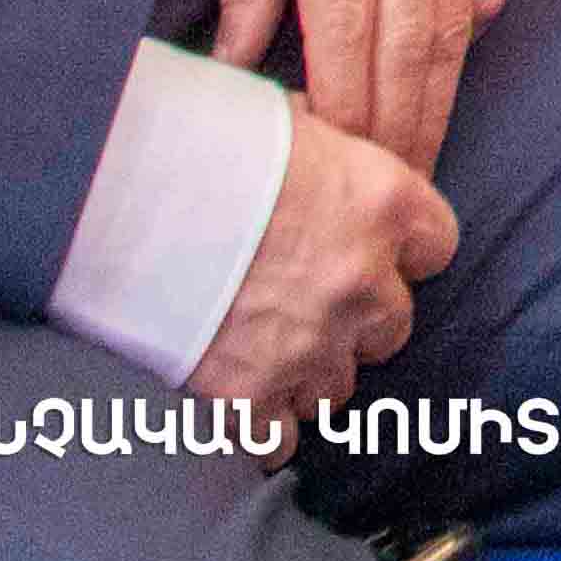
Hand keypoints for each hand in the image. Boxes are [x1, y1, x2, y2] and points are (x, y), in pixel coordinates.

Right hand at [185, 111, 456, 418]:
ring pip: (338, 384)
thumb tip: (319, 147)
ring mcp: (310, 343)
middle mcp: (361, 281)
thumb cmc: (201, 143)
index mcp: (382, 204)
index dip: (406, 253)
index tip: (382, 255)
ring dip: (311, 370)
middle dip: (357, 318)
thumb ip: (324, 152)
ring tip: (272, 351)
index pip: (436, 245)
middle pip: (393, 324)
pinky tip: (250, 410)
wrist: (124, 198)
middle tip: (313, 302)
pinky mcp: (249, 393)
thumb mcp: (286, 122)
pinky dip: (266, 430)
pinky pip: (279, 438)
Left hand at [213, 0, 515, 174]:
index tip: (324, 170)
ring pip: (453, 39)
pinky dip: (465, 42)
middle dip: (393, 140)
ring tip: (414, 165)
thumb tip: (232, 65)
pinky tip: (442, 72)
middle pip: (406, 58)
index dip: (337, 120)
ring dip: (434, 109)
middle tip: (380, 200)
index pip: (342, 45)